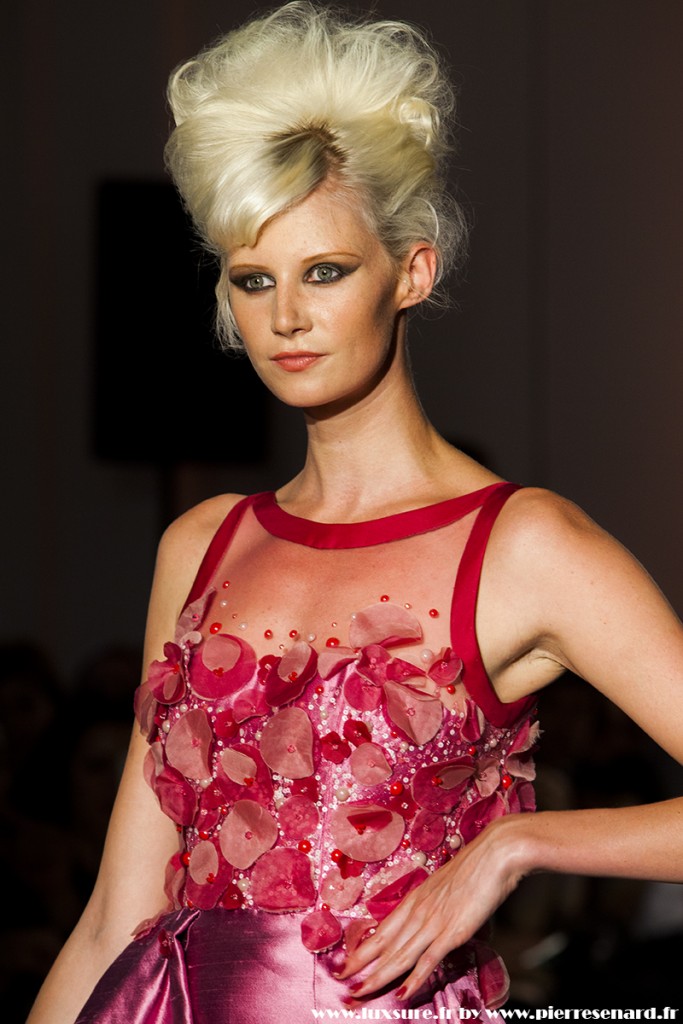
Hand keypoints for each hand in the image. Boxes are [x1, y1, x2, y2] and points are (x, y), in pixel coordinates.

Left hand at [335, 814, 527, 1001]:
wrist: (495, 853)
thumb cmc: (475, 866)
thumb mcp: (446, 885)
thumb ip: (434, 902)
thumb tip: (430, 917)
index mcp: (415, 899)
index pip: (382, 930)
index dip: (363, 948)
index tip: (348, 962)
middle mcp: (419, 911)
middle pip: (384, 945)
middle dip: (361, 966)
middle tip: (341, 981)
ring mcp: (434, 922)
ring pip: (399, 955)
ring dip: (378, 977)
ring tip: (360, 993)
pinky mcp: (452, 932)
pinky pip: (428, 959)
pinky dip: (414, 978)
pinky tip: (402, 993)